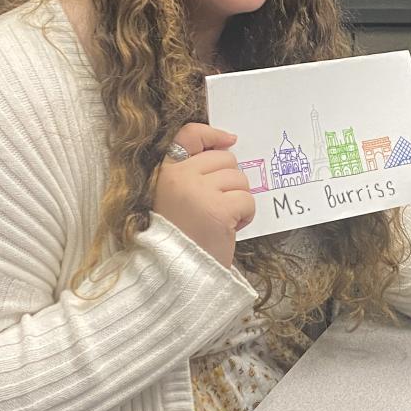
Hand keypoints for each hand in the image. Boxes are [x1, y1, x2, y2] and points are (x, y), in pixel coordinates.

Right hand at [153, 124, 254, 268]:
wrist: (173, 276)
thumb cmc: (176, 240)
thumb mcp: (173, 200)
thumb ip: (191, 175)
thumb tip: (228, 146)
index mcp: (163, 173)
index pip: (189, 135)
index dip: (212, 134)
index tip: (229, 140)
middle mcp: (178, 177)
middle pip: (224, 158)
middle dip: (230, 181)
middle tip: (218, 205)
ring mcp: (198, 192)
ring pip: (239, 179)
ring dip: (238, 200)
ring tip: (221, 220)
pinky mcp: (219, 210)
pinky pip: (247, 199)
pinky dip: (246, 215)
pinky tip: (230, 228)